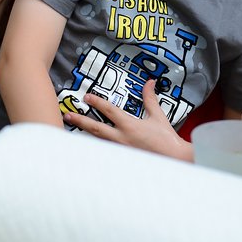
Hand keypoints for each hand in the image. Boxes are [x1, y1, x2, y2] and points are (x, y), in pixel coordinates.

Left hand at [64, 80, 192, 161]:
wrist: (174, 159)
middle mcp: (121, 138)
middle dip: (80, 121)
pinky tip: (86, 146)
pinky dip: (95, 147)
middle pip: (96, 128)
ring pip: (98, 140)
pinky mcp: (122, 158)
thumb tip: (149, 83)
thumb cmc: (166, 138)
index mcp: (129, 126)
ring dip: (85, 134)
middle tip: (68, 115)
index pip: (109, 111)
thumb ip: (150, 99)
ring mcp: (120, 150)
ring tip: (72, 129)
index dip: (97, 102)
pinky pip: (105, 151)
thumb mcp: (157, 116)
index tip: (87, 97)